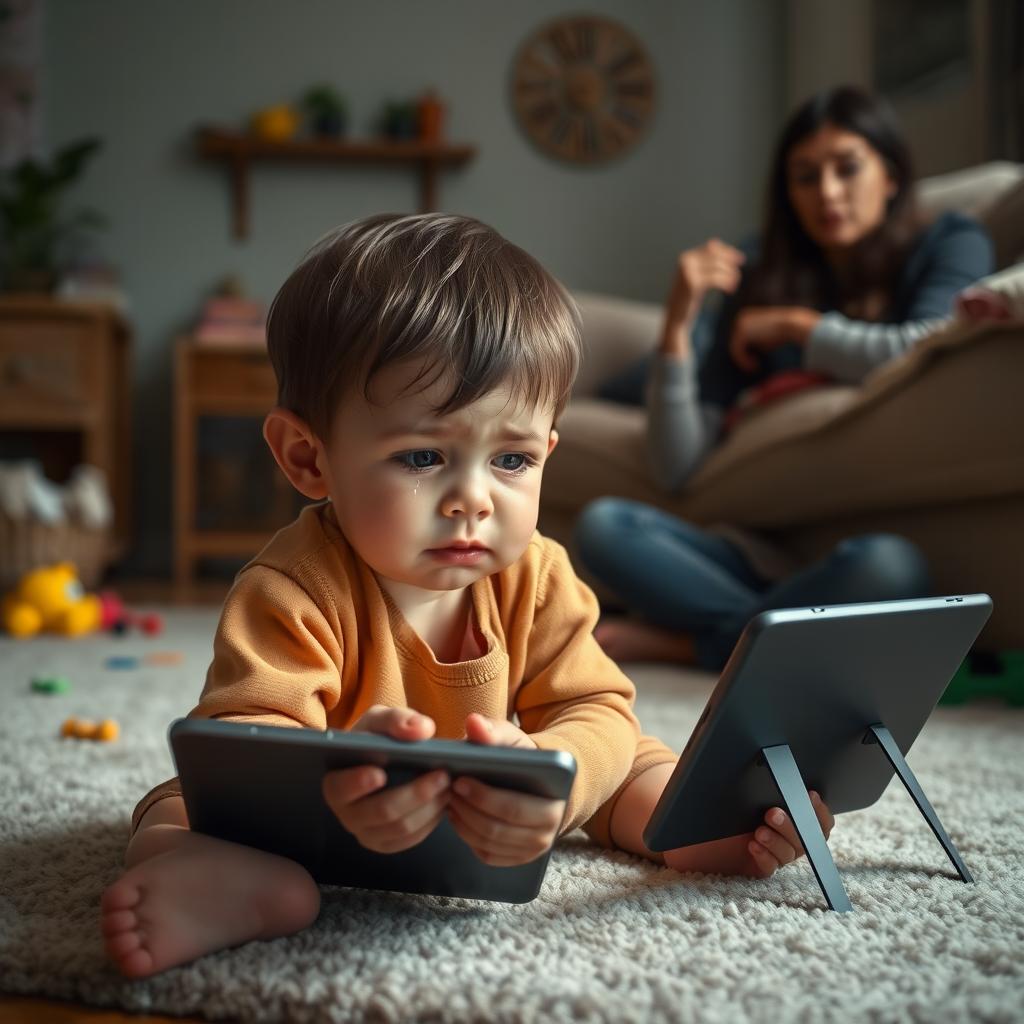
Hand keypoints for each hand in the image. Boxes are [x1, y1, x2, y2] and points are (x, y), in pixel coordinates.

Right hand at [321, 705, 449, 853]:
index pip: (340, 789)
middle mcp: (347, 814)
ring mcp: (367, 833)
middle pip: (382, 812)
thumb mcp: (381, 720)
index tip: (379, 773)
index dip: (358, 783)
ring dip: (429, 807)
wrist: (383, 761)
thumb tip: (420, 730)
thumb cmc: (377, 738)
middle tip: (442, 775)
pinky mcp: (388, 843)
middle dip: (415, 794)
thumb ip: (396, 719)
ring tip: (448, 785)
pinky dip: (432, 820)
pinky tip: (444, 800)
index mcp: (336, 783)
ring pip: (402, 828)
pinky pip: (412, 839)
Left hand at [447, 713, 565, 866]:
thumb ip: (493, 730)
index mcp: (557, 799)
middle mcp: (549, 830)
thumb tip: (474, 723)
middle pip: (498, 829)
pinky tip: (458, 816)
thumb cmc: (524, 758)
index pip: (514, 807)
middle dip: (468, 809)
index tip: (459, 780)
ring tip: (449, 799)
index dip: (483, 797)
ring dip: (464, 822)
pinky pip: (487, 854)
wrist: (539, 780)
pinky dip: (468, 836)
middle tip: (449, 790)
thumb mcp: (511, 738)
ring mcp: (534, 848)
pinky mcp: (518, 857)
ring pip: (489, 843)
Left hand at [663, 790, 834, 877]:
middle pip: (808, 837)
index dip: (819, 809)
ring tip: (759, 830)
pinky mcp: (755, 866)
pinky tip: (753, 846)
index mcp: (789, 809)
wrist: (686, 822)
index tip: (809, 794)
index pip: (818, 817)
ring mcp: (772, 850)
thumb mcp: (736, 784)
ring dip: (778, 841)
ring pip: (790, 852)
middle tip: (773, 812)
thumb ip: (756, 778)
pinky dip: (764, 856)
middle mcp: (786, 831)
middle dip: (794, 824)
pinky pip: (769, 867)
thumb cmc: (714, 796)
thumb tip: (769, 751)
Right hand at [669, 238, 745, 324]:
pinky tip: (730, 290)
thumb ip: (704, 263)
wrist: (676, 317)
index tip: (741, 259)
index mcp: (686, 257)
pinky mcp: (693, 284)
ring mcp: (688, 272)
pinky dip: (727, 282)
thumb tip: (720, 245)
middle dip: (731, 263)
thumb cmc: (688, 298)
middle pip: (716, 255)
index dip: (728, 251)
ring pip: (717, 266)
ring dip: (730, 274)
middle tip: (738, 275)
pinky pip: (716, 278)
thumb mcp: (695, 276)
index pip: (712, 247)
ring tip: (734, 284)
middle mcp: (686, 261)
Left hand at [729, 306, 819, 371]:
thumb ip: (756, 341)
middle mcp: (741, 318)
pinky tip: (756, 365)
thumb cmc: (783, 333)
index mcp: (746, 316)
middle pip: (735, 343)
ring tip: (756, 367)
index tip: (755, 361)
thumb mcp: (766, 337)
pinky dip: (744, 361)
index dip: (745, 351)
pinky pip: (736, 351)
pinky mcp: (742, 332)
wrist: (793, 325)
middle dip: (743, 356)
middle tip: (754, 366)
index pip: (740, 338)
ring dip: (743, 360)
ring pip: (734, 348)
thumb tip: (747, 353)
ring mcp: (741, 324)